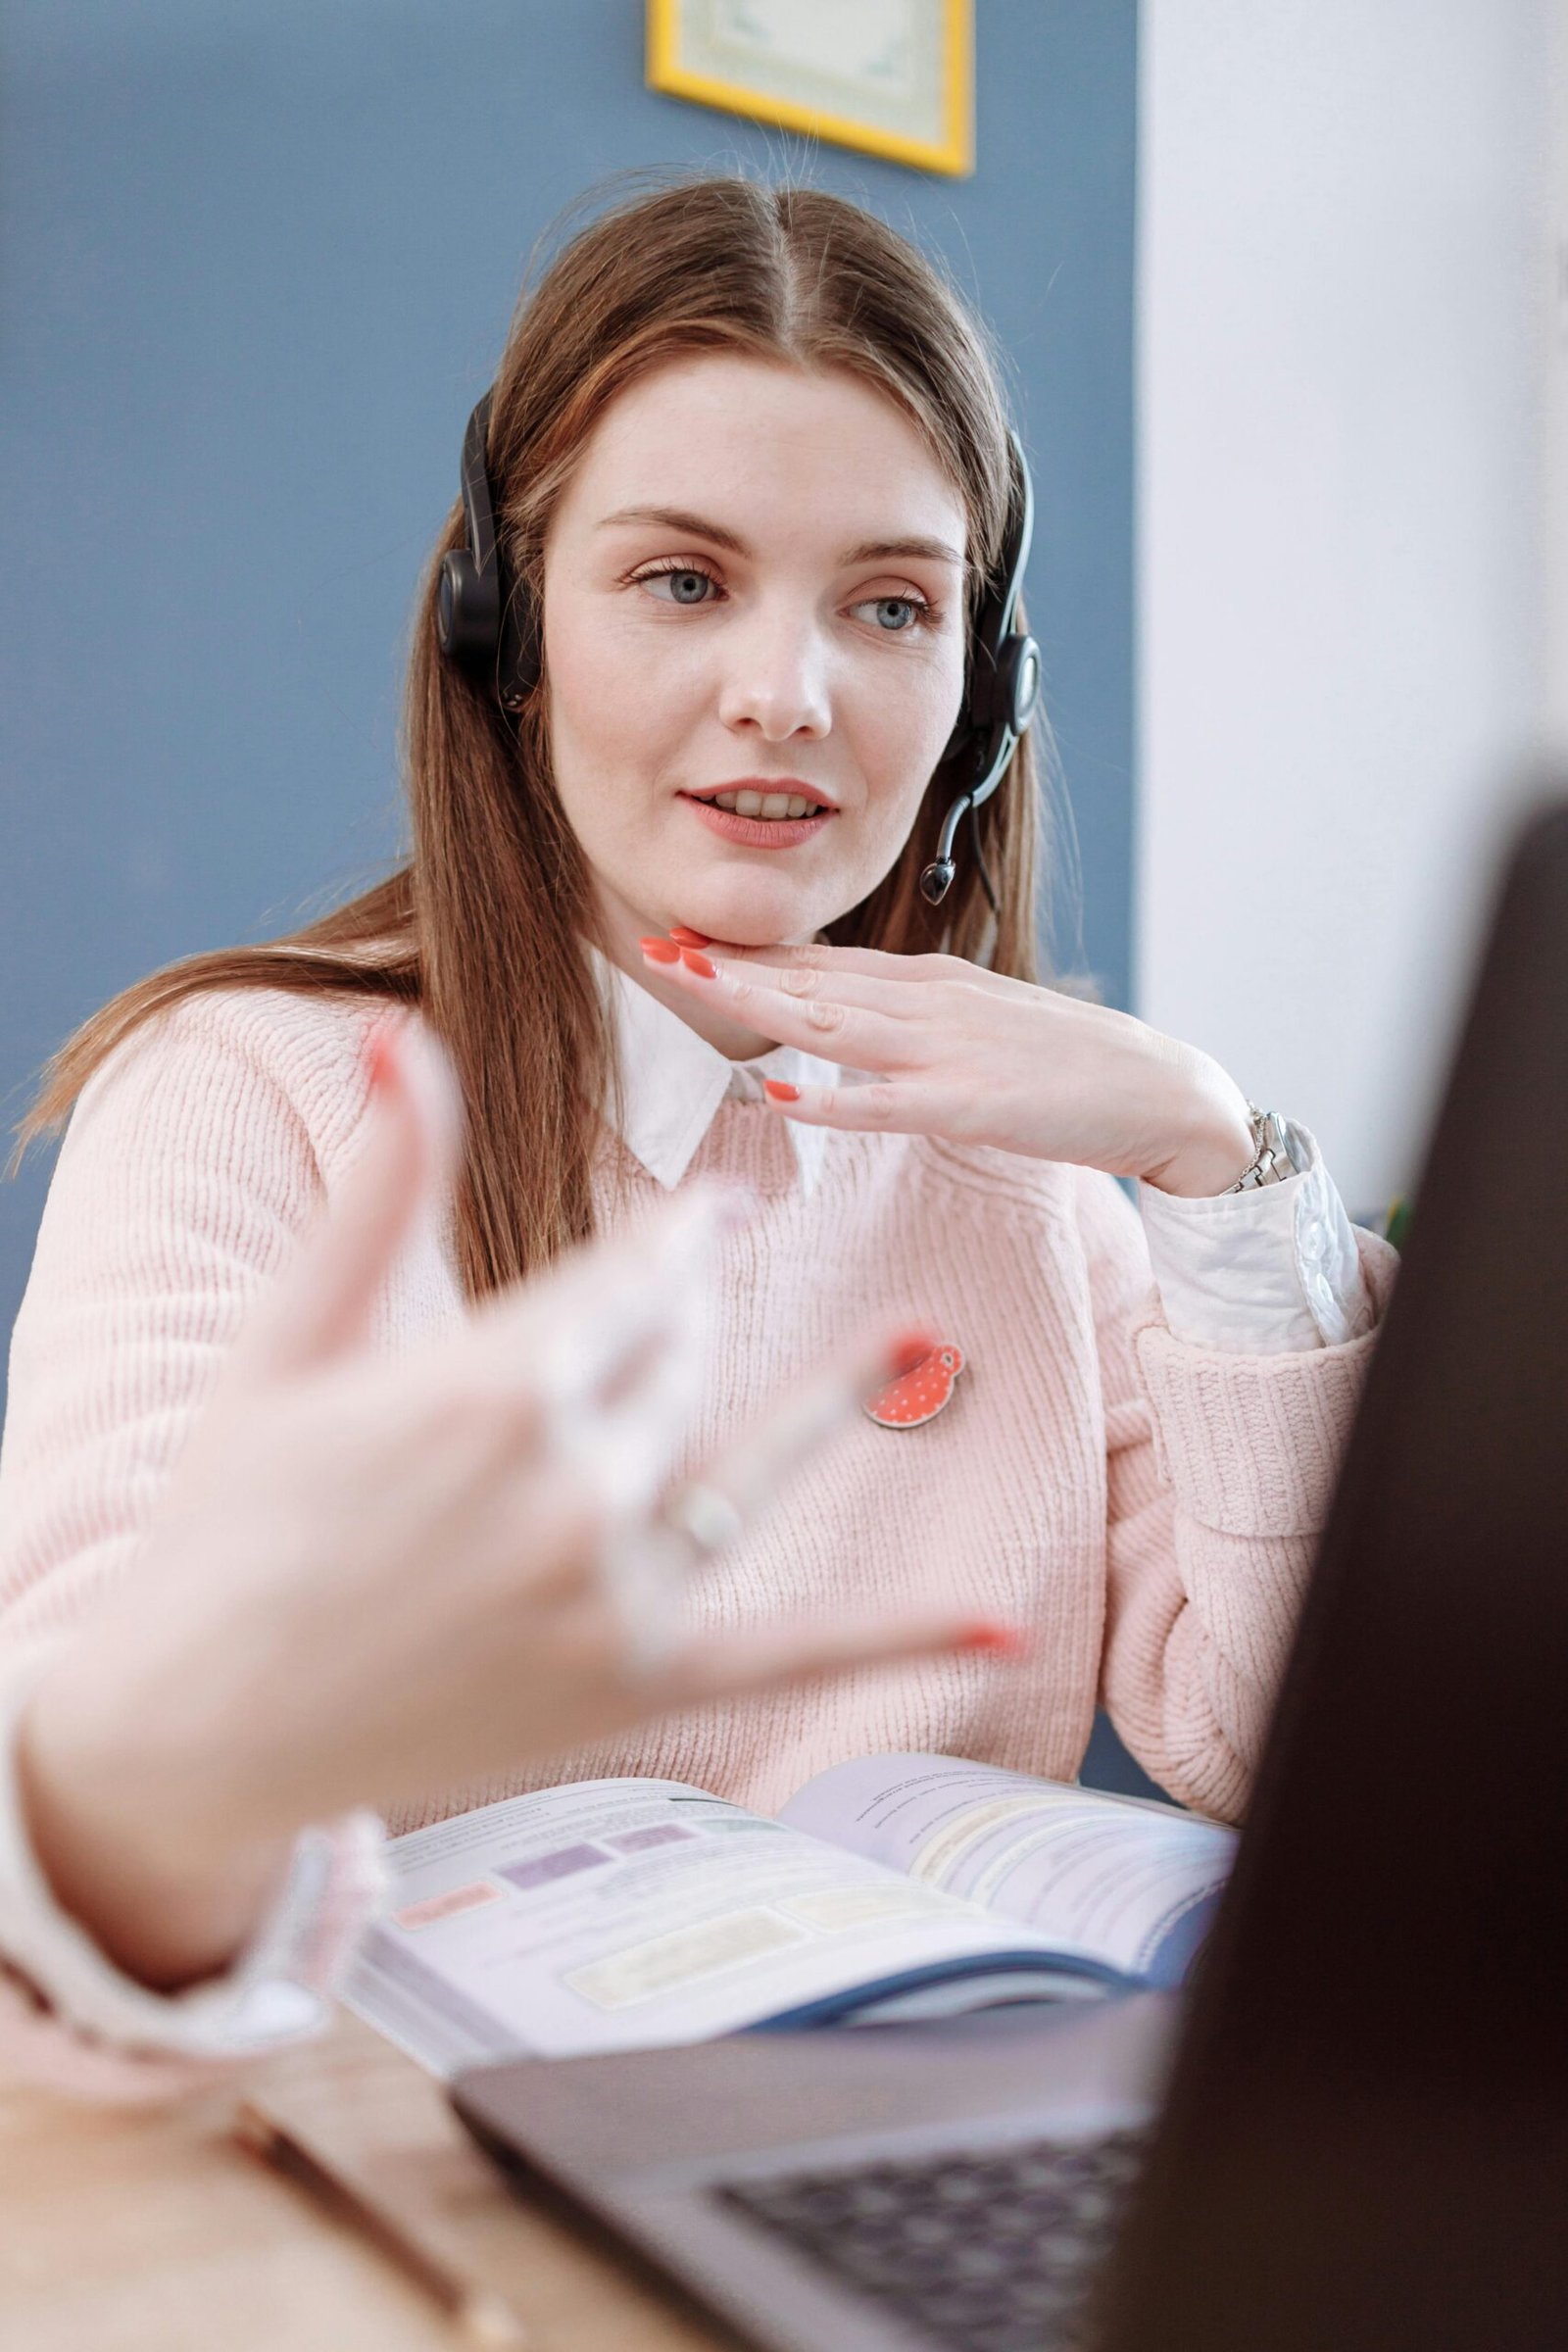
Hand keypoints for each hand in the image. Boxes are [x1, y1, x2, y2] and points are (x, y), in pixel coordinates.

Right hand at [19, 1025, 1015, 1990]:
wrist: (196, 1723)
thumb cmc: (228, 1516)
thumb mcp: (297, 1335)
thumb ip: (381, 1186)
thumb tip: (394, 1034)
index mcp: (496, 1382)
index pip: (639, 1276)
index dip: (681, 1235)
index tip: (718, 1206)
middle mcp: (575, 1485)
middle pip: (683, 1360)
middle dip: (689, 1314)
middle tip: (698, 1284)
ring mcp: (616, 1593)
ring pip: (738, 1461)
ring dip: (816, 1400)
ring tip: (905, 1336)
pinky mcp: (635, 1685)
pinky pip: (794, 1650)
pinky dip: (900, 1640)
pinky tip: (999, 1627)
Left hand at [641, 932, 1255, 1196]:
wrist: (1161, 1090)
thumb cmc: (1069, 1066)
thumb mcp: (978, 1024)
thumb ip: (910, 1021)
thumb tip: (842, 1023)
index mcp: (927, 984)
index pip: (820, 961)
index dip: (748, 951)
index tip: (682, 939)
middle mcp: (929, 1004)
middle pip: (810, 980)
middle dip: (730, 966)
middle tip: (656, 947)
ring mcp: (948, 1051)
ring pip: (834, 1024)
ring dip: (760, 1003)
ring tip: (694, 985)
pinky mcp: (972, 1105)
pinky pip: (888, 1104)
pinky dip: (833, 1100)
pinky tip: (784, 1096)